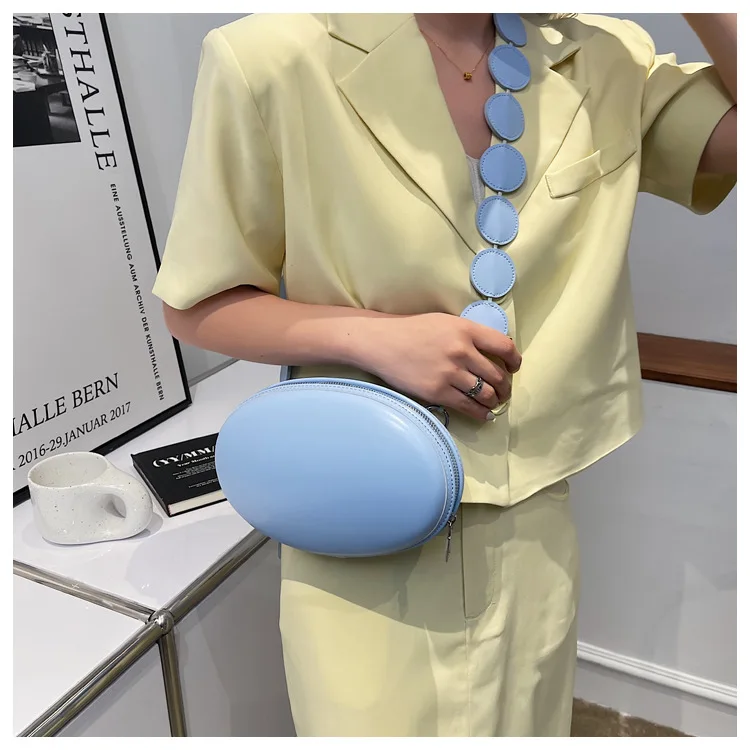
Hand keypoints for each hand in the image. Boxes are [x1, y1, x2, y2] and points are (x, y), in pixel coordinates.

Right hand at [354, 313, 520, 420]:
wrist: (382, 342)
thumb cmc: (413, 331)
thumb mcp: (446, 322)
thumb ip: (469, 335)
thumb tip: (492, 353)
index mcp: (466, 330)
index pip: (505, 347)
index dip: (514, 361)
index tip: (513, 368)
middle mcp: (461, 351)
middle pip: (498, 375)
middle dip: (505, 387)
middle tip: (504, 391)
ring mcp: (450, 373)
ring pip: (486, 394)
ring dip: (494, 401)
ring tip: (493, 402)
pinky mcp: (438, 392)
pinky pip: (469, 407)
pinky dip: (481, 413)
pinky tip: (484, 414)